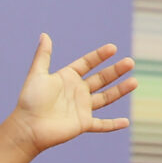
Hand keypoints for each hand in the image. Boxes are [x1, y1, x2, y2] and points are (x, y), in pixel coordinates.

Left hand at [7, 35, 134, 152]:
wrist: (26, 127)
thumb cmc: (29, 101)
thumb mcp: (37, 74)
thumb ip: (43, 55)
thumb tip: (44, 35)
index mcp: (67, 78)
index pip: (87, 64)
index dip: (99, 56)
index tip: (112, 48)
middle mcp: (76, 92)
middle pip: (101, 79)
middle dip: (115, 71)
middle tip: (130, 62)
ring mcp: (81, 108)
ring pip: (106, 98)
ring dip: (120, 90)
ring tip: (135, 82)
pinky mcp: (83, 124)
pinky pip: (101, 125)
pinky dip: (113, 125)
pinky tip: (126, 122)